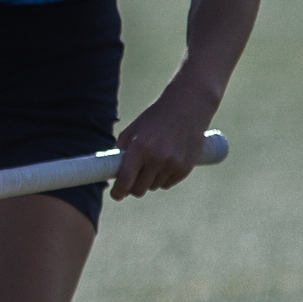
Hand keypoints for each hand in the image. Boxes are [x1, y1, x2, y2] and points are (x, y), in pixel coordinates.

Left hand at [111, 77, 216, 198]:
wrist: (188, 107)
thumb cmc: (156, 118)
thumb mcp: (134, 130)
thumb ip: (122, 151)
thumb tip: (114, 173)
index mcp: (140, 147)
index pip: (125, 181)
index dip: (118, 192)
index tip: (116, 194)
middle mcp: (157, 158)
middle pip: (139, 190)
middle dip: (133, 187)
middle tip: (132, 179)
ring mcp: (173, 164)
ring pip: (153, 186)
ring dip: (149, 179)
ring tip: (154, 159)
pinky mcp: (185, 169)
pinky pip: (167, 183)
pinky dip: (163, 177)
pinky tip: (167, 160)